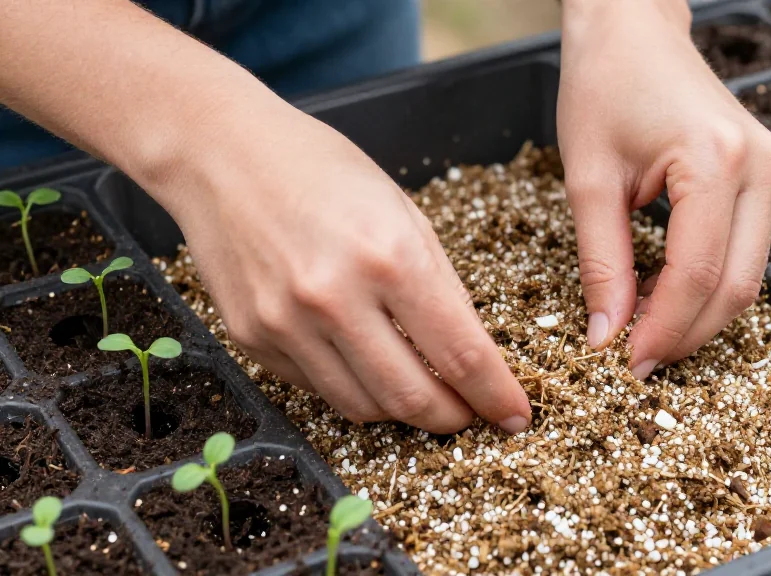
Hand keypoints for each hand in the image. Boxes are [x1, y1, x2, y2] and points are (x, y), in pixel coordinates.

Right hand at [152, 103, 531, 433]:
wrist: (220, 154)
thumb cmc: (321, 169)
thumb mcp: (404, 211)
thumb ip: (442, 285)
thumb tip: (471, 350)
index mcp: (389, 257)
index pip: (460, 354)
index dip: (495, 395)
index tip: (515, 416)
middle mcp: (335, 298)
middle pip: (412, 397)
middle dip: (454, 418)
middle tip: (470, 414)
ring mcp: (287, 324)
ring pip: (364, 406)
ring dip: (404, 410)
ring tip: (422, 391)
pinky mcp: (253, 338)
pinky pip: (319, 388)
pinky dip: (354, 387)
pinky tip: (365, 362)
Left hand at [558, 0, 770, 378]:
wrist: (632, 29)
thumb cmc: (603, 87)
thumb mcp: (588, 180)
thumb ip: (602, 263)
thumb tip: (606, 335)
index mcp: (716, 162)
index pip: (697, 274)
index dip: (663, 330)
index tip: (626, 364)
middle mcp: (759, 168)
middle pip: (738, 285)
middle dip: (688, 333)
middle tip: (638, 361)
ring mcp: (770, 170)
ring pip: (748, 274)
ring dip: (700, 313)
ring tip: (645, 331)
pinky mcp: (763, 174)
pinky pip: (745, 249)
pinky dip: (709, 282)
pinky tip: (665, 294)